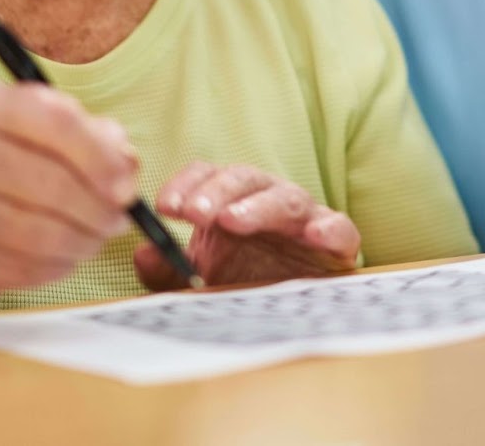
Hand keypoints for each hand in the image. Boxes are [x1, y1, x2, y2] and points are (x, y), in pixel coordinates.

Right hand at [0, 79, 137, 318]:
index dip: (101, 158)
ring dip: (81, 241)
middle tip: (118, 219)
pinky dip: (55, 265)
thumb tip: (126, 164)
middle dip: (97, 208)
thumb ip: (94, 138)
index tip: (127, 185)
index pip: (56, 122)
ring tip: (94, 238)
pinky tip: (62, 255)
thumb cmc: (0, 169)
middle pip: (50, 182)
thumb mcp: (42, 135)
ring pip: (38, 231)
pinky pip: (22, 265)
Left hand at [139, 163, 360, 290]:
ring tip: (233, 221)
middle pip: (243, 178)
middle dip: (216, 192)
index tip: (164, 208)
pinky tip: (314, 235)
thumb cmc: (244, 283)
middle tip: (194, 214)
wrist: (294, 309)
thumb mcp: (198, 281)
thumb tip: (144, 252)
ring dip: (258, 206)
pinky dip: (330, 228)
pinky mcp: (336, 244)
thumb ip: (169, 269)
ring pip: (285, 198)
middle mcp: (267, 200)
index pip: (206, 175)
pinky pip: (339, 228)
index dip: (185, 185)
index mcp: (231, 201)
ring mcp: (304, 219)